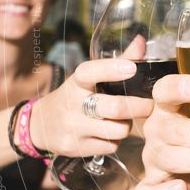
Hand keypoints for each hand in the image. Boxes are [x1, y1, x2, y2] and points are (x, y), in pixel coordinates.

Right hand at [30, 59, 152, 157]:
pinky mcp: (76, 148)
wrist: (40, 125)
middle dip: (139, 106)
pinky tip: (107, 133)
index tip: (132, 68)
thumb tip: (141, 41)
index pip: (90, 72)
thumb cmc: (74, 96)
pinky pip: (111, 146)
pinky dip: (115, 140)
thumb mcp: (87, 79)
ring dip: (127, 125)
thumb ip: (116, 61)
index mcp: (75, 82)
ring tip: (121, 119)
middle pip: (115, 108)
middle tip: (150, 104)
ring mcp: (73, 128)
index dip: (111, 69)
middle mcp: (72, 104)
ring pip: (118, 129)